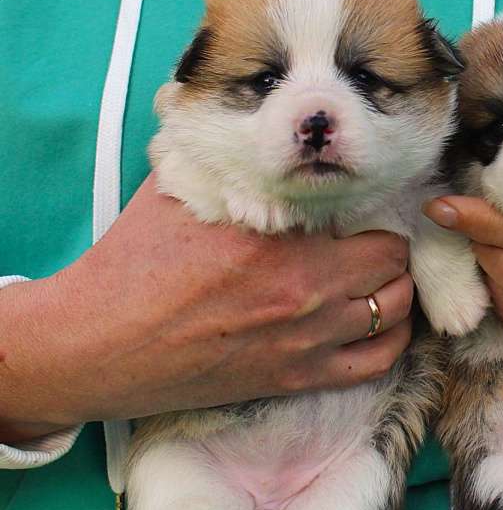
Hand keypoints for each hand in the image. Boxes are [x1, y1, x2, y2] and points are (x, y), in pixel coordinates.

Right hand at [0, 174, 412, 440]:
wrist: (99, 346)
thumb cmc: (133, 264)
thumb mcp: (179, 191)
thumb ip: (231, 163)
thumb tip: (259, 131)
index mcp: (279, 238)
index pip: (368, 216)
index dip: (371, 209)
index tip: (362, 208)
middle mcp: (306, 291)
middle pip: (394, 262)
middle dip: (390, 246)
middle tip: (372, 240)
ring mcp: (307, 341)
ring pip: (396, 312)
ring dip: (396, 290)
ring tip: (379, 279)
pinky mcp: (297, 379)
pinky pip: (377, 363)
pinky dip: (391, 339)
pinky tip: (378, 323)